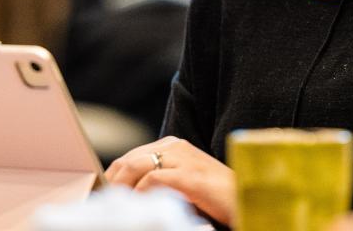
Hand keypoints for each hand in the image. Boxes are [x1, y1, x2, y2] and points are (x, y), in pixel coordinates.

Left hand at [106, 136, 235, 224]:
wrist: (248, 200)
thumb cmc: (215, 198)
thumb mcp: (182, 184)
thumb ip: (158, 181)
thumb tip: (127, 195)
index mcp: (173, 146)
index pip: (129, 158)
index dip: (113, 178)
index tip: (104, 196)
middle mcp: (176, 147)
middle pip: (128, 161)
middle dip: (113, 184)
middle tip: (106, 204)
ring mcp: (184, 159)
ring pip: (136, 167)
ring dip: (123, 190)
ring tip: (120, 207)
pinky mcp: (191, 177)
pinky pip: (154, 181)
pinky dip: (142, 195)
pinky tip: (143, 206)